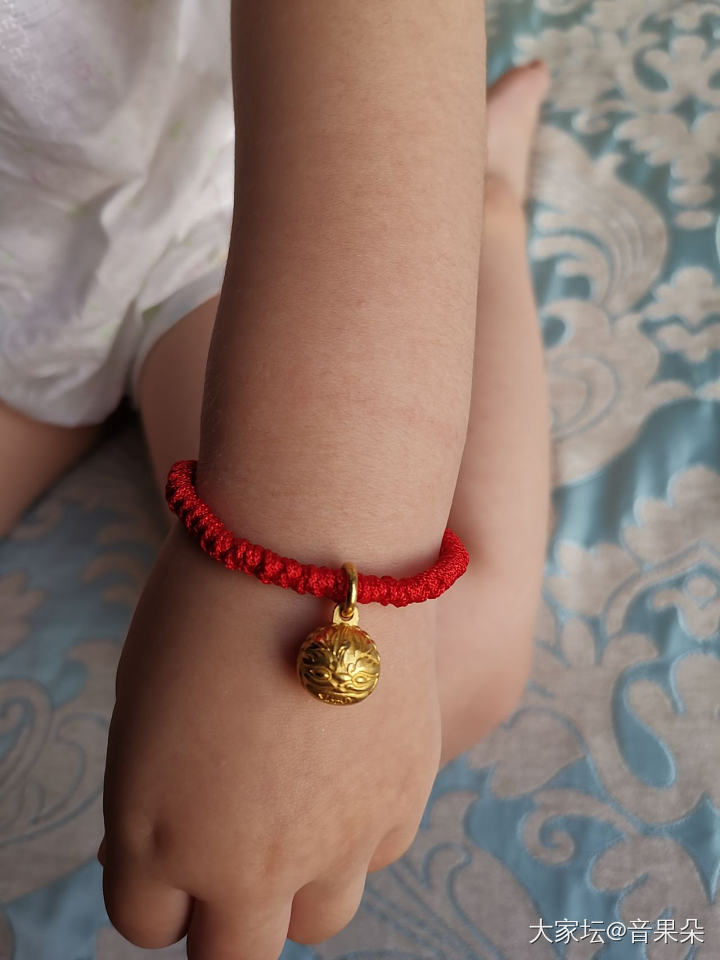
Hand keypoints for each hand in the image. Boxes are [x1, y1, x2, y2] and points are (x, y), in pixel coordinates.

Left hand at [99, 520, 441, 957]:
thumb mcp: (146, 704)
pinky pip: (374, 854)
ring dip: (299, 882)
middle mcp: (244, 866)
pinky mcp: (401, 805)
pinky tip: (347, 761)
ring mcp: (332, 843)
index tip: (171, 849)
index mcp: (155, 839)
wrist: (315, 546)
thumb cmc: (209, 602)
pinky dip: (356, 829)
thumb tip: (181, 827)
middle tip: (233, 852)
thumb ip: (156, 790)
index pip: (147, 923)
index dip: (157, 887)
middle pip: (234, 955)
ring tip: (298, 807)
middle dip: (224, 914)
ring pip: (317, 917)